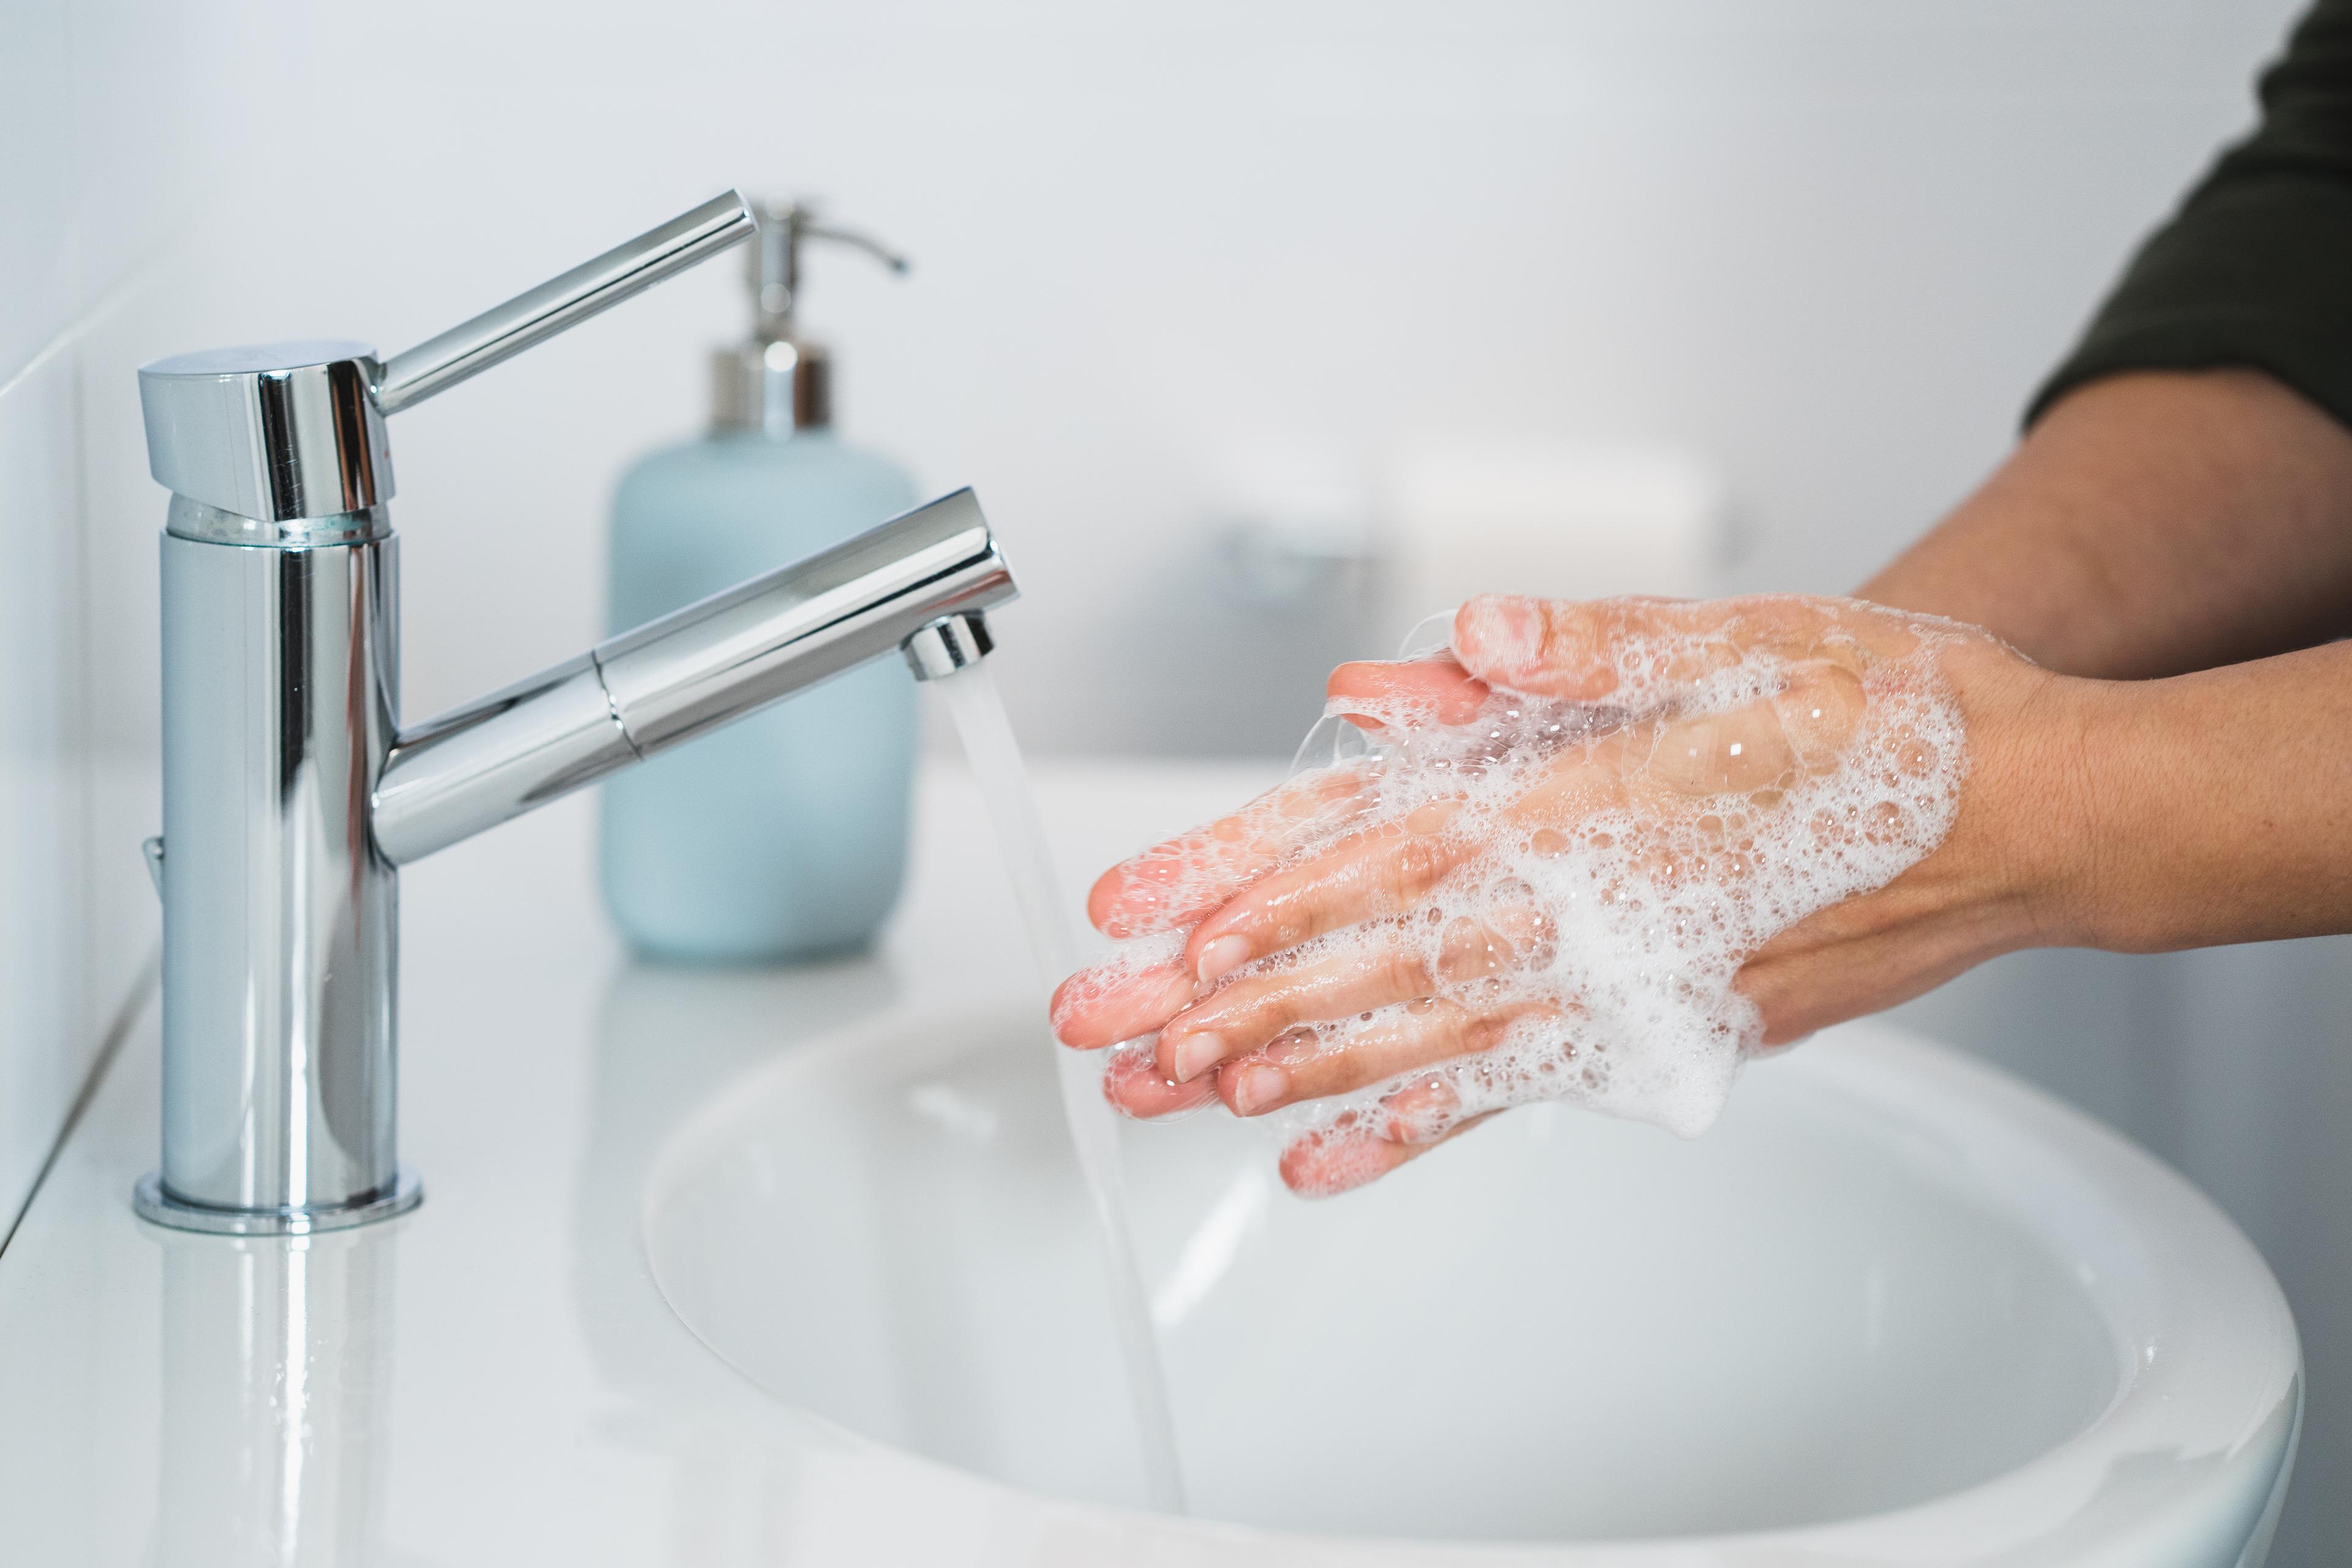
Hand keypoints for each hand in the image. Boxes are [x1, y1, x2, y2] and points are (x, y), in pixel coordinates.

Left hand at [1052, 593, 2079, 1195]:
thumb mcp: (1760, 635)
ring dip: (1296, 1068)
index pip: (1407, 841)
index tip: (1169, 923)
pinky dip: (1417, 1127)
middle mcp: (1611, 909)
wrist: (2033, 817)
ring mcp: (1640, 987)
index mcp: (1613, 796)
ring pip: (1433, 1037)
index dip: (1279, 884)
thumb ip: (1597, 647)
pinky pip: (1521, 1091)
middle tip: (1114, 1030)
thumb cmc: (1891, 714)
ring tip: (1177, 1095)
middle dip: (1239, 995)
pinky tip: (1323, 1162)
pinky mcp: (1667, 1035)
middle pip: (1388, 956)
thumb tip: (1471, 638)